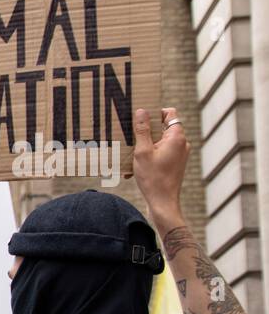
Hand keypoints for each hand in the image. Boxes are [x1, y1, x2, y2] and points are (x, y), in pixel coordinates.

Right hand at [130, 107, 189, 223]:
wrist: (162, 202)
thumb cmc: (153, 178)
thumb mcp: (142, 152)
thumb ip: (142, 130)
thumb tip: (142, 111)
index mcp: (176, 137)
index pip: (170, 114)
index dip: (155, 112)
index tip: (141, 117)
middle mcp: (182, 143)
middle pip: (163, 128)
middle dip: (146, 132)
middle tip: (130, 137)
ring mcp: (180, 154)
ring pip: (160, 142)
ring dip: (145, 146)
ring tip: (131, 156)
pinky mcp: (175, 163)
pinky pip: (161, 153)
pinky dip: (149, 156)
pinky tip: (135, 167)